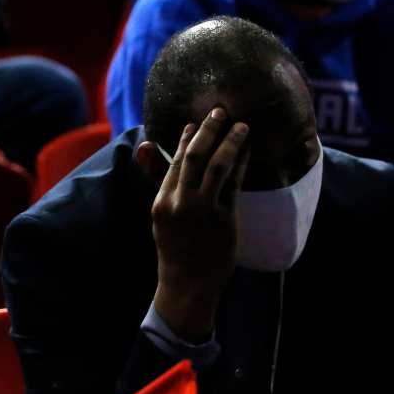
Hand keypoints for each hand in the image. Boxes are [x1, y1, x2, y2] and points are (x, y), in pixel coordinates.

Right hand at [149, 108, 250, 341]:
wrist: (188, 282)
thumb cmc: (175, 246)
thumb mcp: (159, 214)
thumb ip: (156, 177)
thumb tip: (145, 145)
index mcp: (161, 200)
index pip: (175, 160)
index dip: (188, 138)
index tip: (197, 122)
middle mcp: (180, 202)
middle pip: (195, 156)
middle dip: (210, 130)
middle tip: (221, 111)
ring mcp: (203, 210)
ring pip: (218, 166)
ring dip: (231, 142)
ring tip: (242, 126)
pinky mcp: (224, 218)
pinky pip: (235, 184)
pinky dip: (242, 164)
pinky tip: (248, 151)